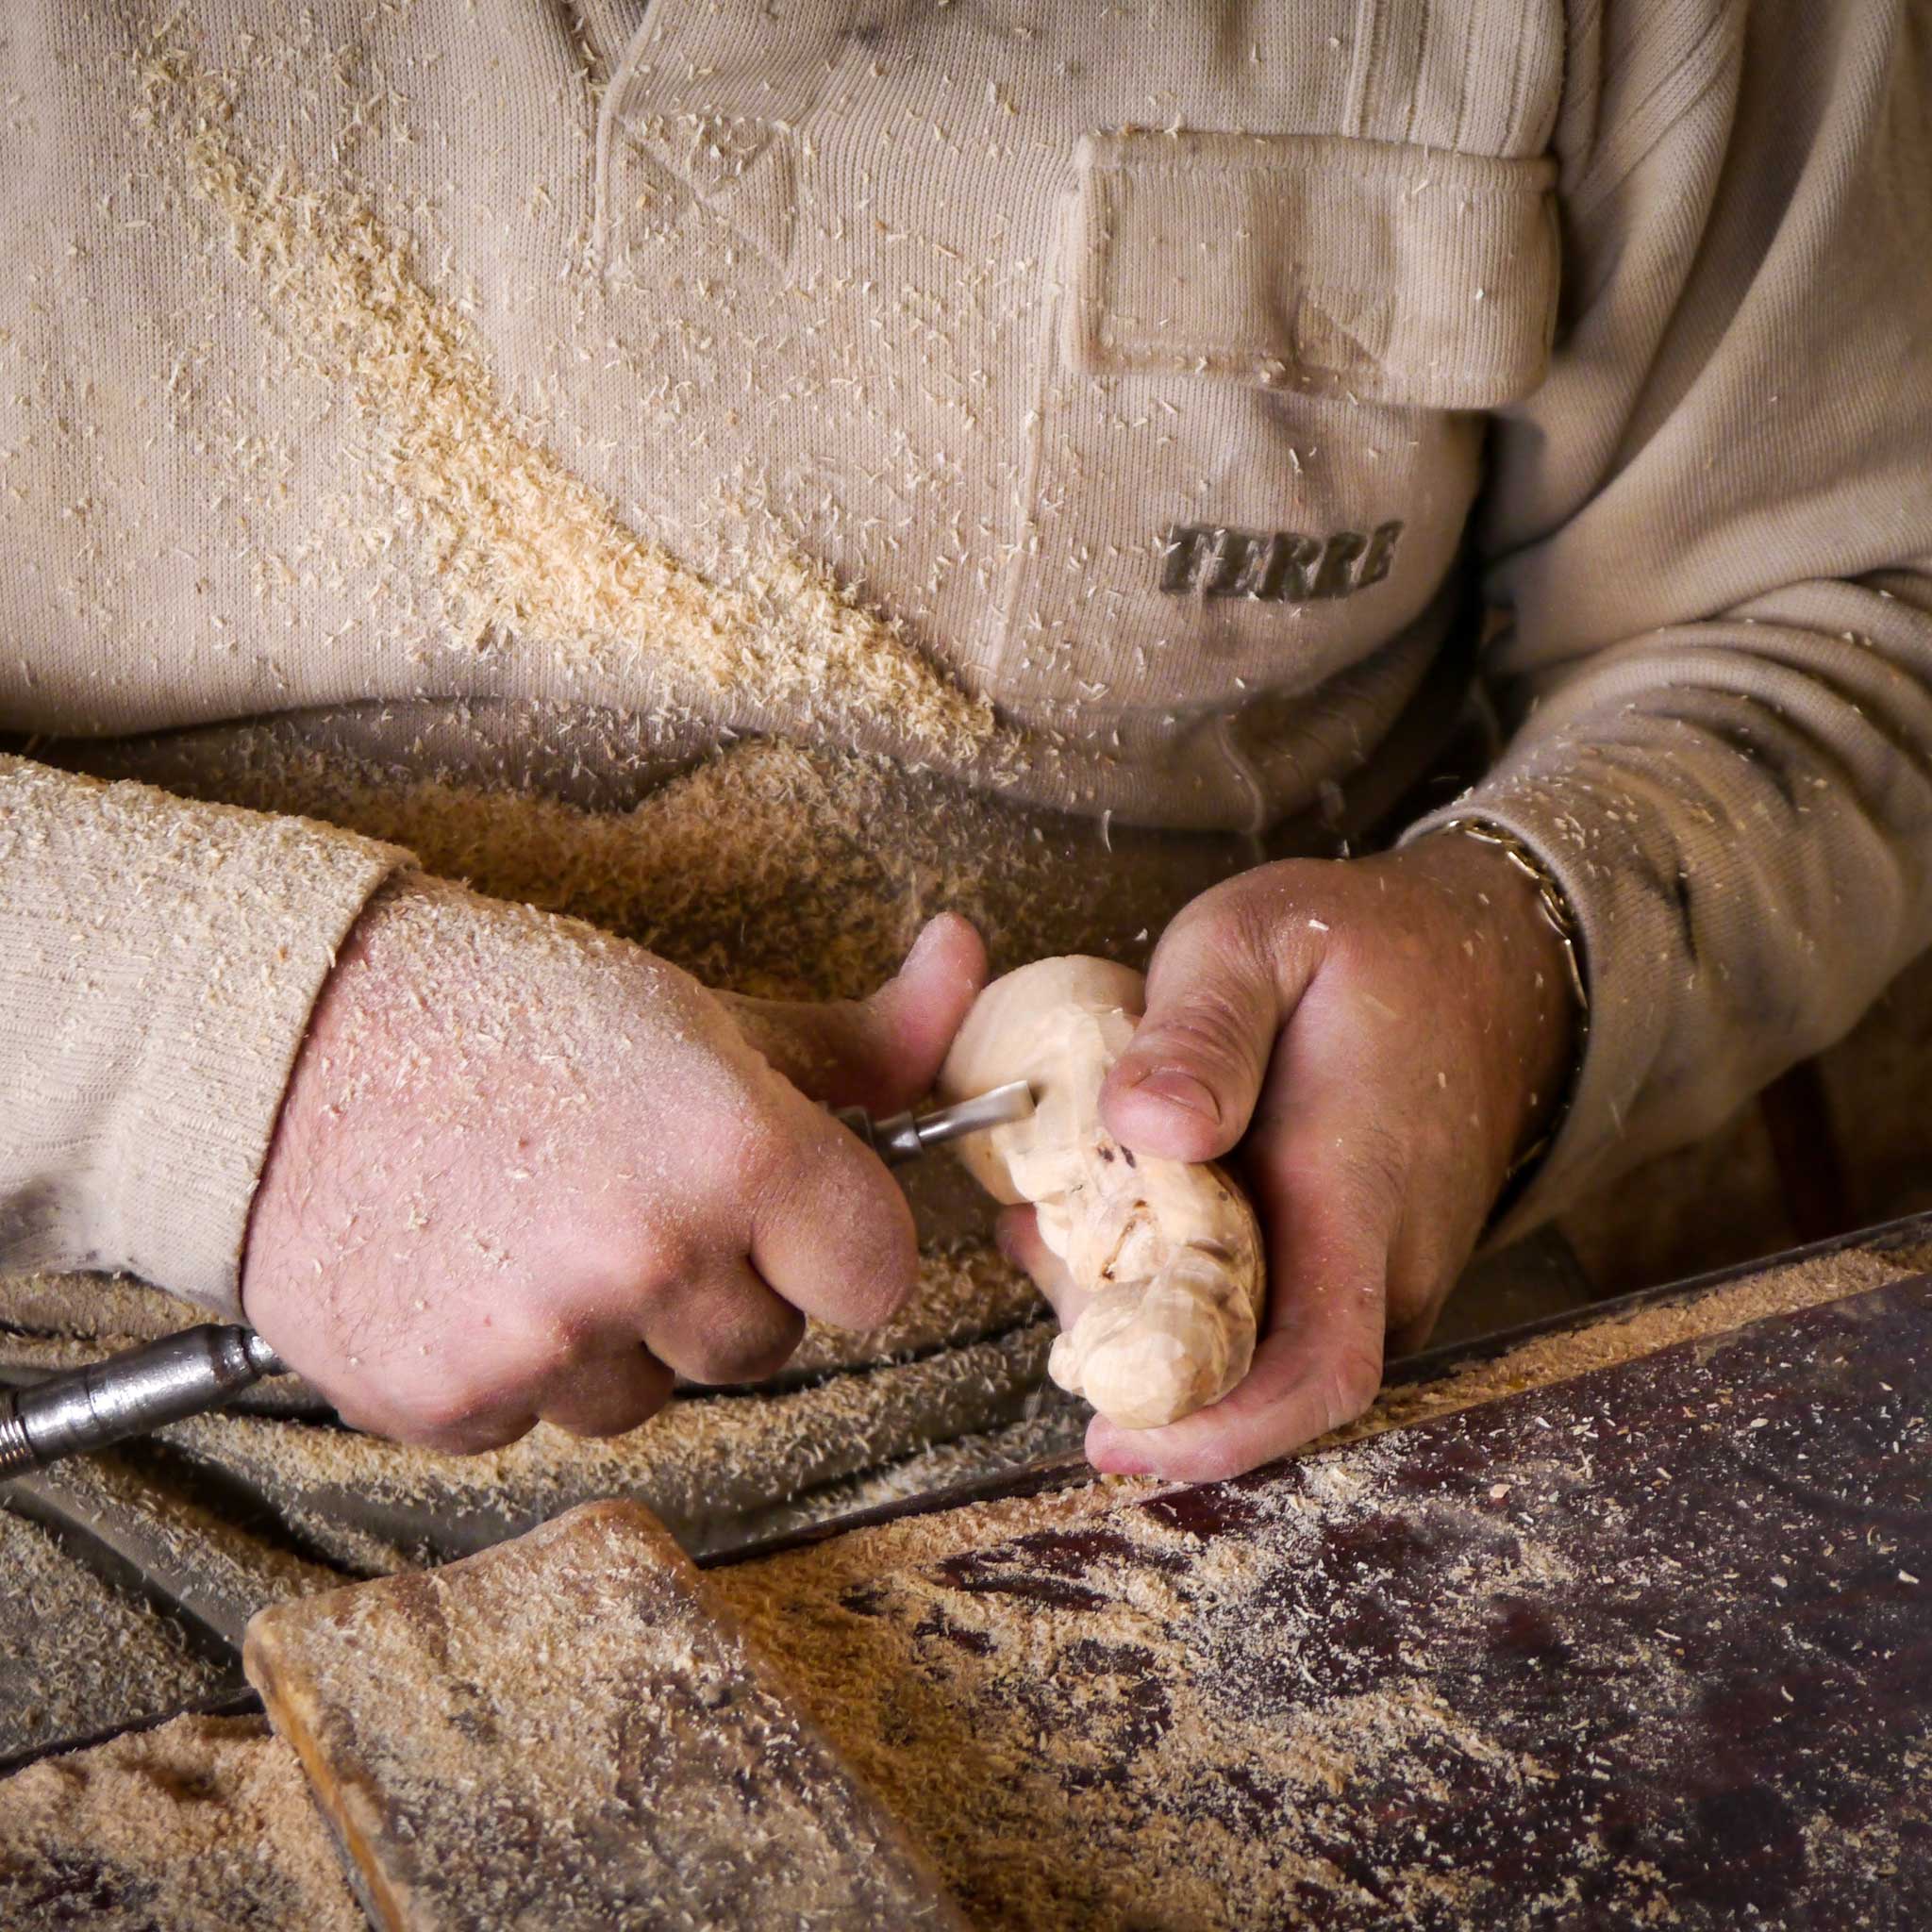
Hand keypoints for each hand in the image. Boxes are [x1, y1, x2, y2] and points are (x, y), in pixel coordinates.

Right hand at [242, 874, 985, 1449]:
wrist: (292, 1035)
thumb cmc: (516, 1006)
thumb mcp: (702, 1012)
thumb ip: (859, 1038)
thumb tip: (971, 967)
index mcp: (736, 1148)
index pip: (877, 1278)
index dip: (834, 1247)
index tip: (785, 1215)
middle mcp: (651, 1255)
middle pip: (764, 1348)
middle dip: (720, 1289)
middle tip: (632, 1199)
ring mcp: (544, 1340)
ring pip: (646, 1398)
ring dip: (614, 1340)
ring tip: (534, 1228)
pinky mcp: (444, 1400)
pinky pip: (533, 1424)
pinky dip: (510, 1368)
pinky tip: (465, 1271)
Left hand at [1001, 832, 1577, 1480]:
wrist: (1484, 962)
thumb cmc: (1366, 951)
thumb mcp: (1260, 940)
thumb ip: (1203, 1028)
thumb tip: (1147, 1127)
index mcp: (1361, 1193)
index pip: (1317, 1369)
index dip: (1218, 1432)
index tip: (1114, 1438)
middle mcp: (1382, 1264)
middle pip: (1252, 1380)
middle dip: (1128, 1352)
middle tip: (1041, 1245)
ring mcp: (1374, 1277)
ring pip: (1244, 1351)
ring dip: (1139, 1313)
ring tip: (1065, 1211)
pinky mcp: (1350, 1270)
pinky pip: (1256, 1313)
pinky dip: (1169, 1285)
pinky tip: (1115, 1211)